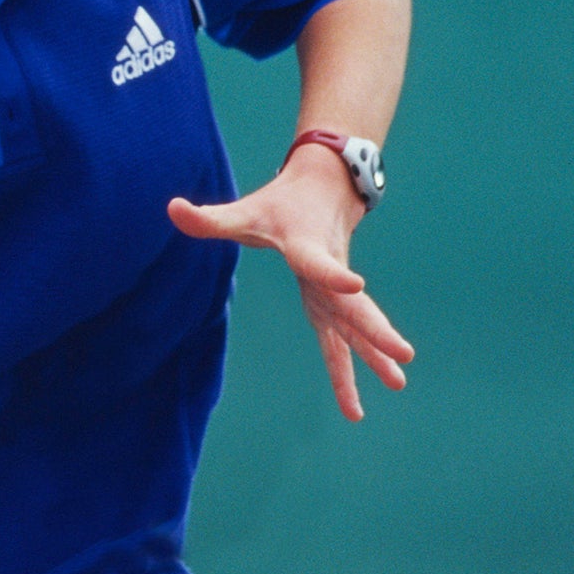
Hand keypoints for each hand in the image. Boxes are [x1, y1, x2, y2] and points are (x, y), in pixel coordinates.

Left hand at [168, 145, 413, 420]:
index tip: (355, 283)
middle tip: (402, 353)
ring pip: (357, 323)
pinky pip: (348, 335)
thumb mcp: (245, 210)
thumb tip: (171, 209)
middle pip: (352, 303)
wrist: (326, 185)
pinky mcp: (336, 300)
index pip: (317, 262)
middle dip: (374, 329)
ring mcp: (336, 288)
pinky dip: (362, 359)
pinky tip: (379, 387)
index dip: (332, 273)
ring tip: (397, 383)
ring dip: (375, 353)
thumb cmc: (279, 202)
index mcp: (306, 247)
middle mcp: (328, 270)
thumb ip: (211, 218)